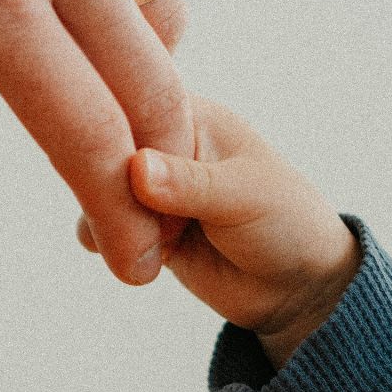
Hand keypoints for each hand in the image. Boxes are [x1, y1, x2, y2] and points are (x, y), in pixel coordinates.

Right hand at [76, 94, 360, 365]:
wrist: (295, 287)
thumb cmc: (286, 223)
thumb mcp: (245, 196)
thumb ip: (190, 183)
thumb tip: (136, 169)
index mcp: (189, 112)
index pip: (130, 103)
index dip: (113, 131)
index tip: (123, 171)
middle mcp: (160, 141)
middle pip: (101, 145)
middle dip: (107, 182)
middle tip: (139, 215)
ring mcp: (146, 184)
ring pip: (95, 187)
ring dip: (108, 216)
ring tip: (151, 239)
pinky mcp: (138, 222)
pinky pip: (98, 225)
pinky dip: (106, 241)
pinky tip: (139, 253)